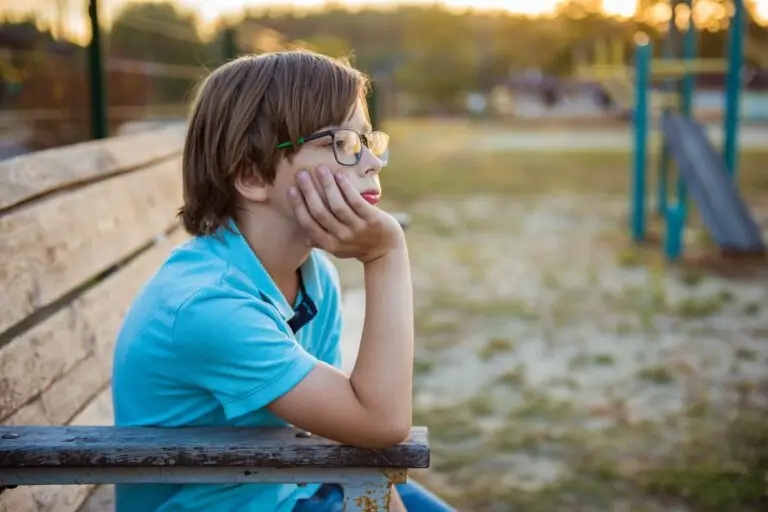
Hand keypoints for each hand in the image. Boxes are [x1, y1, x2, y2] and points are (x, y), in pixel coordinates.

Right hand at [289, 166, 403, 263]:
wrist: (386, 251)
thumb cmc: (358, 246)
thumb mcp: (338, 248)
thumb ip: (321, 242)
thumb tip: (304, 237)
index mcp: (329, 244)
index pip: (308, 224)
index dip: (298, 206)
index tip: (291, 189)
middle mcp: (342, 237)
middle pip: (320, 212)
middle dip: (309, 192)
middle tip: (302, 174)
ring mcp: (357, 229)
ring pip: (337, 205)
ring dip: (327, 185)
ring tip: (321, 169)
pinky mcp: (372, 220)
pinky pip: (356, 202)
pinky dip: (346, 188)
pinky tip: (340, 175)